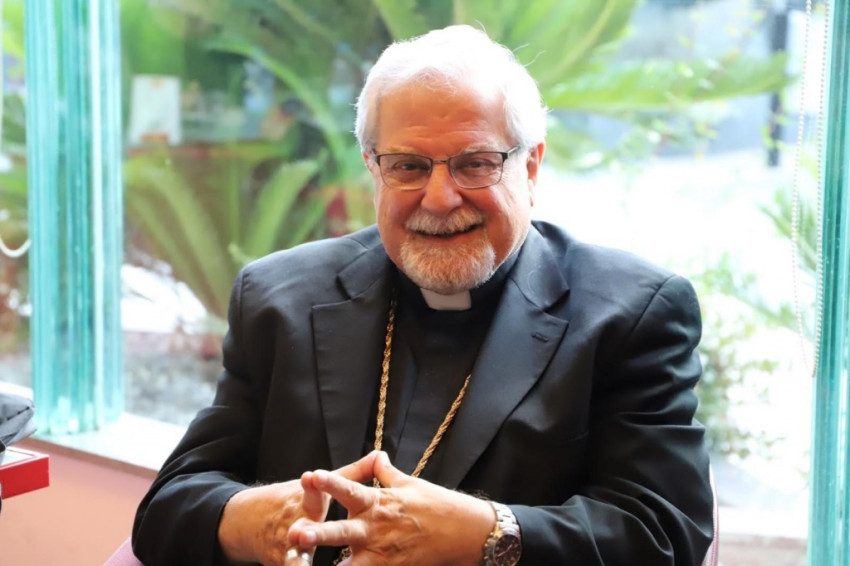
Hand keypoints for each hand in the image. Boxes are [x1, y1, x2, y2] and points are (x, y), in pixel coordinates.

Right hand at [217, 452, 381, 564]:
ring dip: (297, 563)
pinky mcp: (282, 564)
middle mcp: (296, 523)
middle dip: (305, 531)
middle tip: (302, 534)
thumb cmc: (294, 501)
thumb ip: (352, 474)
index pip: (312, 490)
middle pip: (302, 528)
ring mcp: (288, 547)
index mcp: (308, 501)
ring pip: (293, 557)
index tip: (311, 477)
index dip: (314, 484)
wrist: (248, 521)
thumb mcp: (319, 486)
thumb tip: (380, 456)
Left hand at [288, 451, 493, 565]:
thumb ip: (385, 472)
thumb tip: (376, 455)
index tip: (311, 476)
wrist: (465, 532)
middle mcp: (375, 528)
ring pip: (348, 565)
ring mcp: (382, 552)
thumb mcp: (410, 483)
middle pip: (340, 531)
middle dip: (317, 534)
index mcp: (378, 501)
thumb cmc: (437, 505)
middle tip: (294, 534)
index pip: (350, 489)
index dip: (330, 483)